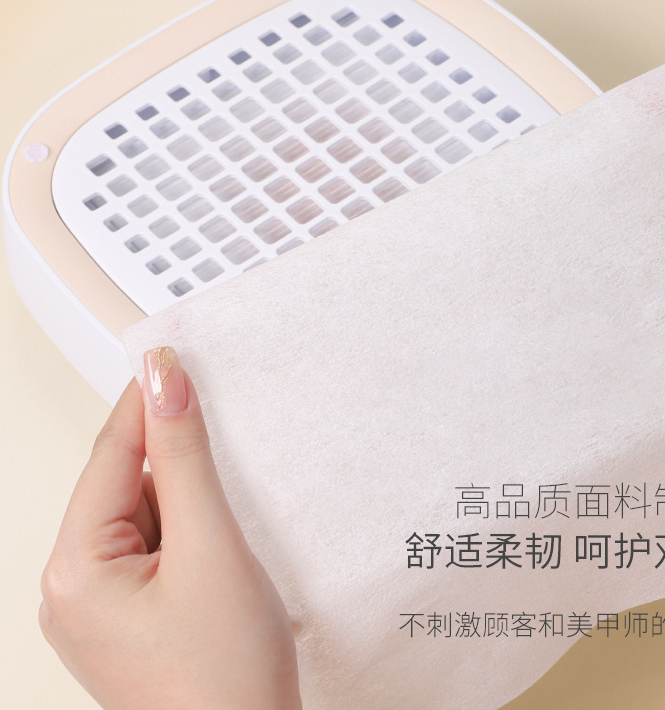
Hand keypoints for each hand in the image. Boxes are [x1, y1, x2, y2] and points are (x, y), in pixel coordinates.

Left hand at [39, 348, 301, 709]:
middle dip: (173, 460)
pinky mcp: (130, 616)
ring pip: (144, 515)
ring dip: (185, 500)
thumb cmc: (225, 675)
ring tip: (224, 533)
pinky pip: (153, 547)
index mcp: (75, 571)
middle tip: (219, 447)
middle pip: (125, 485)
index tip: (172, 355)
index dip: (146, 401)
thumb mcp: (210, 546)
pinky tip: (216, 548)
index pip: (111, 455)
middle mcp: (74, 590)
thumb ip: (184, 457)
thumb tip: (164, 383)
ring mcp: (100, 607)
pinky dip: (187, 530)